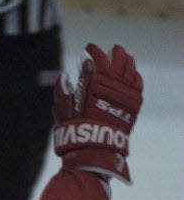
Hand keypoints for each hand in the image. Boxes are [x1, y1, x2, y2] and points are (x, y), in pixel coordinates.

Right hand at [53, 43, 142, 183]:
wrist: (96, 149)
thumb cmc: (76, 132)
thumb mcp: (63, 112)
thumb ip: (62, 93)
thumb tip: (63, 77)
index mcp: (94, 83)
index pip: (96, 59)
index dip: (93, 51)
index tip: (89, 50)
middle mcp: (112, 84)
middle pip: (117, 59)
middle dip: (113, 52)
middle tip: (111, 50)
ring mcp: (125, 92)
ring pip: (130, 68)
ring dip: (126, 60)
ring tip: (124, 57)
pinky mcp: (134, 103)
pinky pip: (137, 82)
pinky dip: (134, 75)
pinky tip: (132, 74)